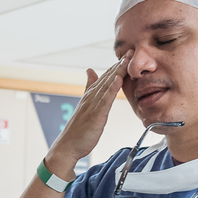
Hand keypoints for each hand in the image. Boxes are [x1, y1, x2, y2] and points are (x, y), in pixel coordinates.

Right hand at [47, 52, 131, 170]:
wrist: (67, 146)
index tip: (126, 54)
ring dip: (117, 71)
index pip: (105, 77)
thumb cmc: (77, 130)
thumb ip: (89, 87)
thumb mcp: (85, 105)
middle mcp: (91, 97)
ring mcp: (93, 105)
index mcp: (90, 95)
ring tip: (127, 59)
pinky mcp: (96, 114)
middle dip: (119, 63)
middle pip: (107, 77)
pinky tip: (118, 79)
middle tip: (131, 50)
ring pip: (107, 84)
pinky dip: (112, 88)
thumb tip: (90, 71)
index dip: (116, 65)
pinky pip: (105, 99)